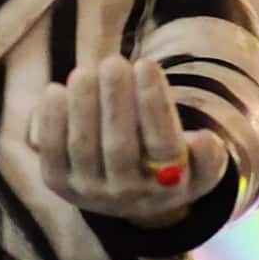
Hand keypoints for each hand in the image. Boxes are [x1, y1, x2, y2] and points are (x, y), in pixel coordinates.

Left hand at [31, 55, 227, 225]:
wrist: (133, 196)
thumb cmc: (172, 165)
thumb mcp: (202, 164)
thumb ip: (208, 154)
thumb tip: (201, 142)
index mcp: (168, 185)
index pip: (163, 146)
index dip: (154, 104)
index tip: (147, 64)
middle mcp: (127, 194)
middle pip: (119, 148)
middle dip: (114, 101)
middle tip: (114, 62)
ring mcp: (89, 192)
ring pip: (83, 148)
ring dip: (81, 107)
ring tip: (85, 72)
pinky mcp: (60, 184)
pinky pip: (51, 153)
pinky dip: (50, 122)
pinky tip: (56, 90)